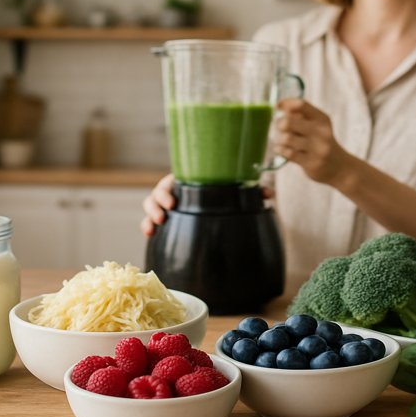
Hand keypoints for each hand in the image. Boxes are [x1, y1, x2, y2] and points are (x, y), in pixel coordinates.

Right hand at [140, 174, 275, 236]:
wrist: (214, 200)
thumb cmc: (221, 191)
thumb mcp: (231, 189)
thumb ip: (249, 191)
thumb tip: (268, 194)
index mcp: (186, 181)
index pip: (170, 182)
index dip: (167, 191)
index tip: (173, 203)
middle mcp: (173, 192)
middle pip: (156, 193)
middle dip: (157, 204)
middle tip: (166, 213)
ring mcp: (166, 205)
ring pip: (150, 206)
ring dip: (149, 215)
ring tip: (156, 226)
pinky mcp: (165, 219)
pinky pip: (150, 221)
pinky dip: (147, 226)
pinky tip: (150, 235)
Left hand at [273, 98, 351, 185]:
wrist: (338, 167)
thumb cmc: (320, 142)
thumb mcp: (317, 125)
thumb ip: (300, 115)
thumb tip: (280, 105)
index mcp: (322, 119)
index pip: (301, 104)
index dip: (286, 103)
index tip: (278, 107)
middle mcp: (321, 132)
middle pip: (289, 121)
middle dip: (279, 124)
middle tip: (279, 128)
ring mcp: (317, 148)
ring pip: (286, 138)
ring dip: (279, 139)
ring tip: (282, 141)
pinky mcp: (311, 163)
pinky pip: (288, 153)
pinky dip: (280, 150)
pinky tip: (282, 150)